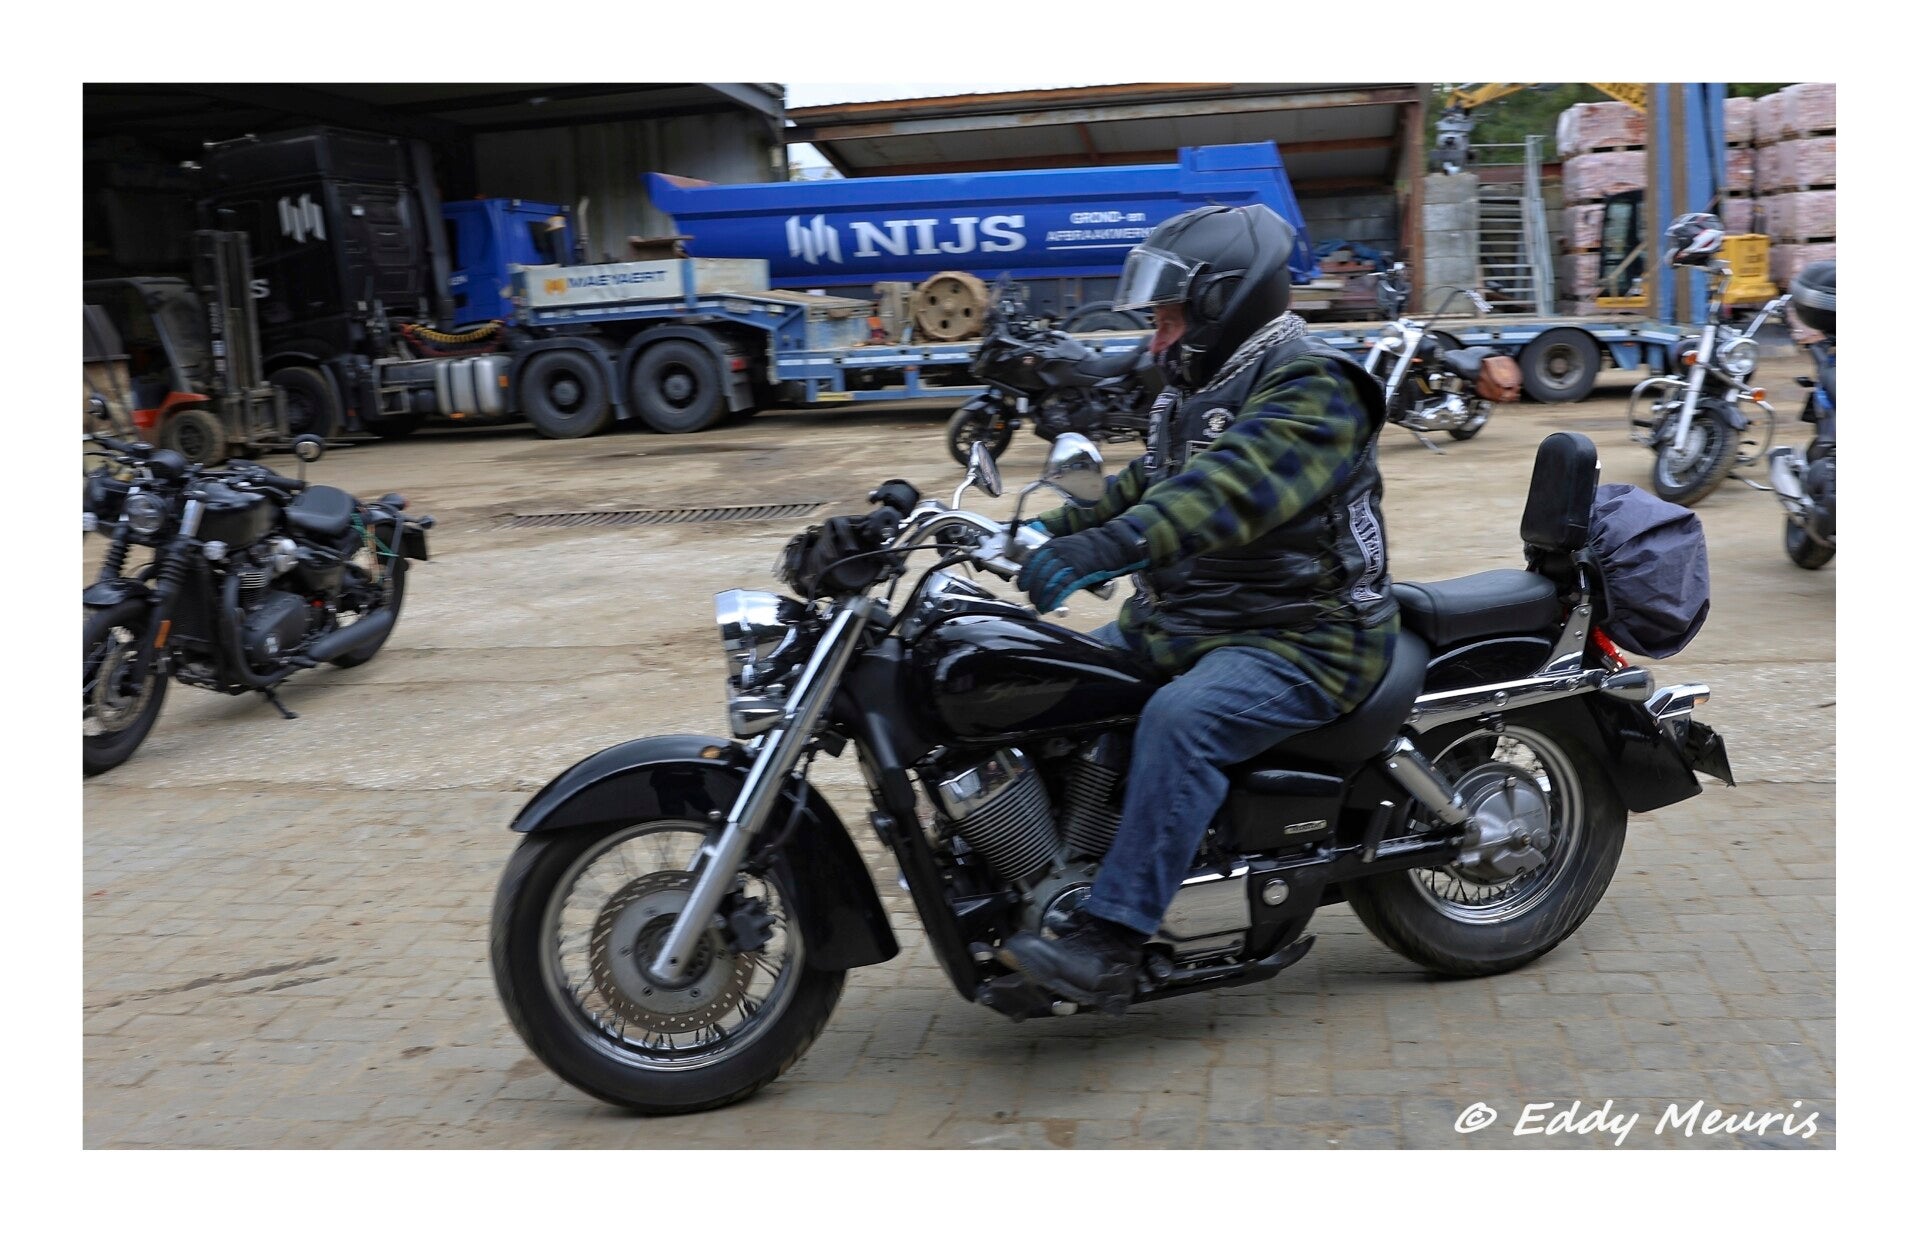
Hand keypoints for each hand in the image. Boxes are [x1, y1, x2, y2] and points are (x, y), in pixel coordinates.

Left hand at [1017, 522, 1147, 612]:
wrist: (1112, 544)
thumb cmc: (1091, 549)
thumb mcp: (1068, 547)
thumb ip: (1055, 558)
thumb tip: (1041, 574)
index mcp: (1054, 545)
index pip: (1031, 561)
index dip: (1024, 576)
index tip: (1021, 586)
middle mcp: (1058, 553)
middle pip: (1038, 575)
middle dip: (1033, 591)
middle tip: (1032, 600)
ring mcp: (1068, 563)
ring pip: (1047, 583)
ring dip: (1041, 598)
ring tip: (1040, 607)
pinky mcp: (1079, 574)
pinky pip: (1060, 589)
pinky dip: (1052, 599)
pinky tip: (1049, 606)